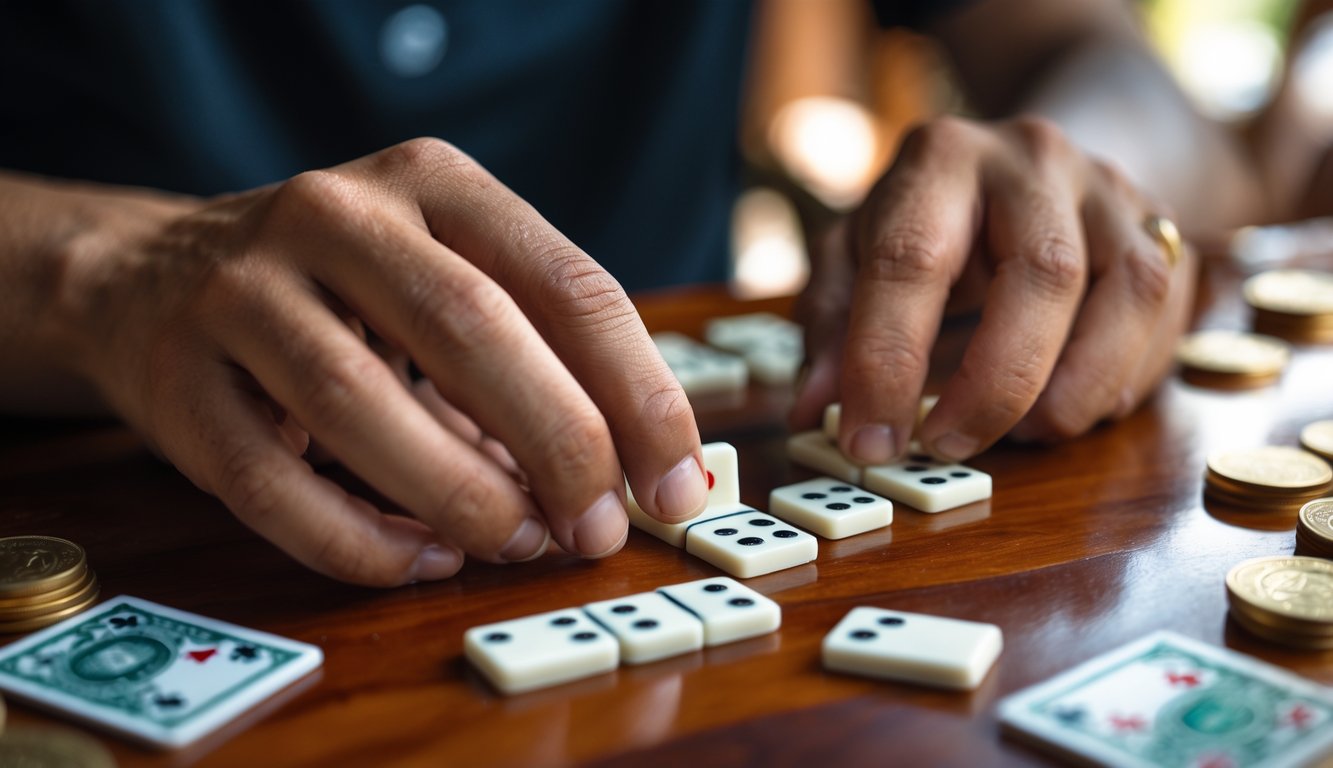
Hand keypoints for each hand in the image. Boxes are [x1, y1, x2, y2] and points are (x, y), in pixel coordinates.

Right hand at [52, 139, 707, 584]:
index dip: (640, 394)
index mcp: (432, 181)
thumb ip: (534, 357)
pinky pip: (277, 486)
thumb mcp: (444, 276)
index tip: (680, 482)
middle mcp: (335, 215)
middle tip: (601, 529)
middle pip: (473, 332)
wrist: (150, 277)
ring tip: (519, 545)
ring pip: (364, 408)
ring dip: (463, 497)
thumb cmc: (344, 292)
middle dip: (562, 445)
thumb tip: (633, 476)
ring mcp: (241, 291)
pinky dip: (364, 542)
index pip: (568, 283)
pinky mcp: (178, 381)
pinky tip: (424, 561)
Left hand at [793, 116, 1194, 460]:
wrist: (1025, 163)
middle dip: (995, 384)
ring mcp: (1113, 190)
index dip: (886, 361)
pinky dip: (1118, 382)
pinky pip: (1167, 319)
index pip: (911, 260)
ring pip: (1129, 294)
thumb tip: (814, 411)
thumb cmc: (925, 222)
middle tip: (949, 446)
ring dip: (1074, 389)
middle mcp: (1034, 159)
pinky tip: (1066, 407)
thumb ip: (831, 326)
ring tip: (1019, 434)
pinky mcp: (1164, 232)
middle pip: (1044, 273)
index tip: (868, 441)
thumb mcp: (854, 255)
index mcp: (938, 159)